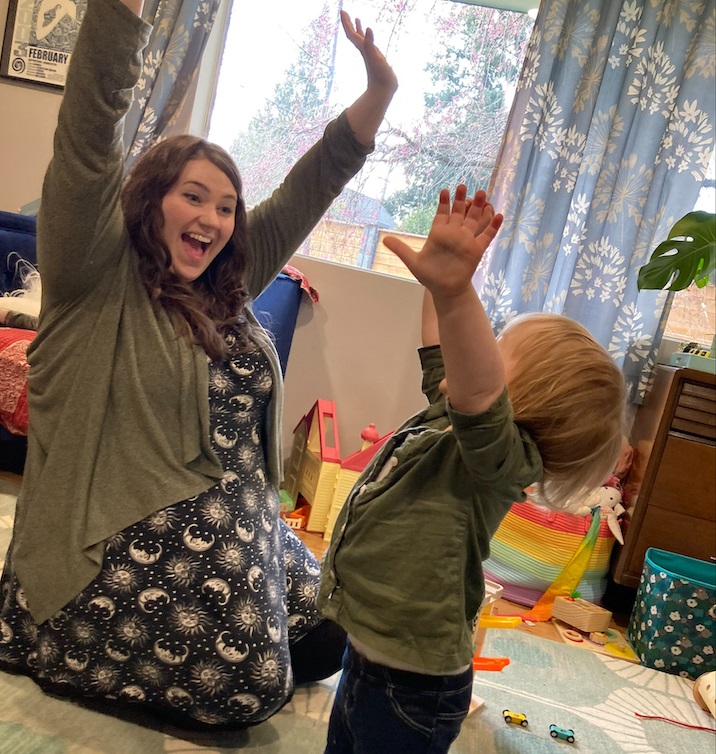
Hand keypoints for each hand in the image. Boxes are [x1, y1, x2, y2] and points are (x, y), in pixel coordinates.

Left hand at [341, 10, 397, 98]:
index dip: (346, 23)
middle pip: (353, 35)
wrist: (383, 90)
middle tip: (344, 12)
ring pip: (361, 39)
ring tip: (356, 20)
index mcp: (363, 49)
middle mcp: (364, 50)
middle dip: (348, 23)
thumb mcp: (375, 58)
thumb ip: (370, 44)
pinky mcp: (375, 58)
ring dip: (357, 29)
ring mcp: (370, 54)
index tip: (342, 11)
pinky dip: (368, 38)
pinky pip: (369, 45)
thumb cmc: (380, 75)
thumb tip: (367, 28)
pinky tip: (369, 36)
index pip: (352, 34)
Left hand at [383, 185, 502, 298]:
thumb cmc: (429, 276)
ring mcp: (466, 241)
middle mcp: (453, 234)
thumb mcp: (413, 262)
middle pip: (459, 212)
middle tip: (463, 186)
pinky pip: (487, 236)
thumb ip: (401, 249)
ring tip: (482, 193)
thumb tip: (384, 240)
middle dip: (461, 199)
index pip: (441, 214)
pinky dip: (493, 226)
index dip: (443, 203)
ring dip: (478, 207)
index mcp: (438, 234)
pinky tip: (498, 215)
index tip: (444, 191)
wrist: (445, 290)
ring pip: (473, 219)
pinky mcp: (476, 250)